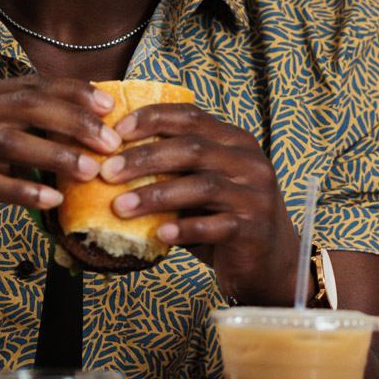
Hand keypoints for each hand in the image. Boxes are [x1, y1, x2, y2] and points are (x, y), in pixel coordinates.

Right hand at [0, 76, 119, 267]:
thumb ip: (17, 132)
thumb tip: (79, 130)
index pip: (31, 86)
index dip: (74, 93)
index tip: (110, 107)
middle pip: (27, 106)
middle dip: (76, 122)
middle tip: (111, 142)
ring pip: (12, 141)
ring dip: (58, 156)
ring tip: (91, 171)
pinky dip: (27, 191)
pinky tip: (54, 201)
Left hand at [101, 104, 297, 304]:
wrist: (270, 262)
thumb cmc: (225, 219)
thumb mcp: (202, 186)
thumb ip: (174, 170)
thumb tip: (112, 162)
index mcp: (235, 141)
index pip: (191, 116)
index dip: (152, 119)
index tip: (117, 131)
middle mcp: (249, 162)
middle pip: (192, 148)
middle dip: (144, 158)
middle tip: (108, 172)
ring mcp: (255, 195)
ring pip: (202, 186)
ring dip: (155, 195)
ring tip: (120, 207)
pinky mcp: (254, 229)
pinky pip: (215, 226)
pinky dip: (184, 228)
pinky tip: (159, 234)